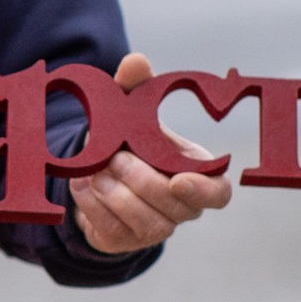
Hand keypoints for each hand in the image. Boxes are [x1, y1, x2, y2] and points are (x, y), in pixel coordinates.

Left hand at [71, 50, 232, 256]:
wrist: (99, 172)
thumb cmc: (129, 138)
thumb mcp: (130, 109)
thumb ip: (136, 86)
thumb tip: (135, 60)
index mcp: (196, 173)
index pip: (218, 194)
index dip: (203, 191)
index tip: (179, 179)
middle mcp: (181, 207)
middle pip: (174, 206)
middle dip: (142, 180)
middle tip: (116, 157)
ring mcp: (155, 229)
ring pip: (144, 222)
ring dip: (115, 192)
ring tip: (97, 169)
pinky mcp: (124, 241)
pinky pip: (112, 229)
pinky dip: (93, 204)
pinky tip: (83, 183)